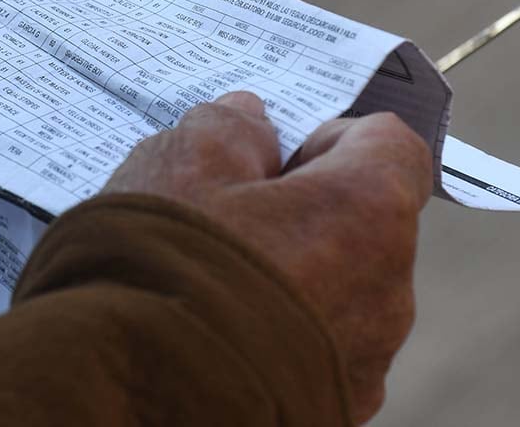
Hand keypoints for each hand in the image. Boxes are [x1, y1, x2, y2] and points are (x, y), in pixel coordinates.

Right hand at [103, 92, 432, 423]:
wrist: (129, 385)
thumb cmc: (163, 262)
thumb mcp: (182, 160)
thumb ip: (228, 127)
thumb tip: (248, 121)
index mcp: (365, 212)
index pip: (390, 145)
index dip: (330, 136)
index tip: (272, 152)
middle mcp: (386, 291)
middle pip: (359, 222)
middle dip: (299, 209)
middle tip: (222, 212)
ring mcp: (362, 360)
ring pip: (336, 289)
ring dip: (288, 273)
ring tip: (205, 277)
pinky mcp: (331, 407)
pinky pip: (313, 349)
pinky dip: (275, 331)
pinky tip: (211, 327)